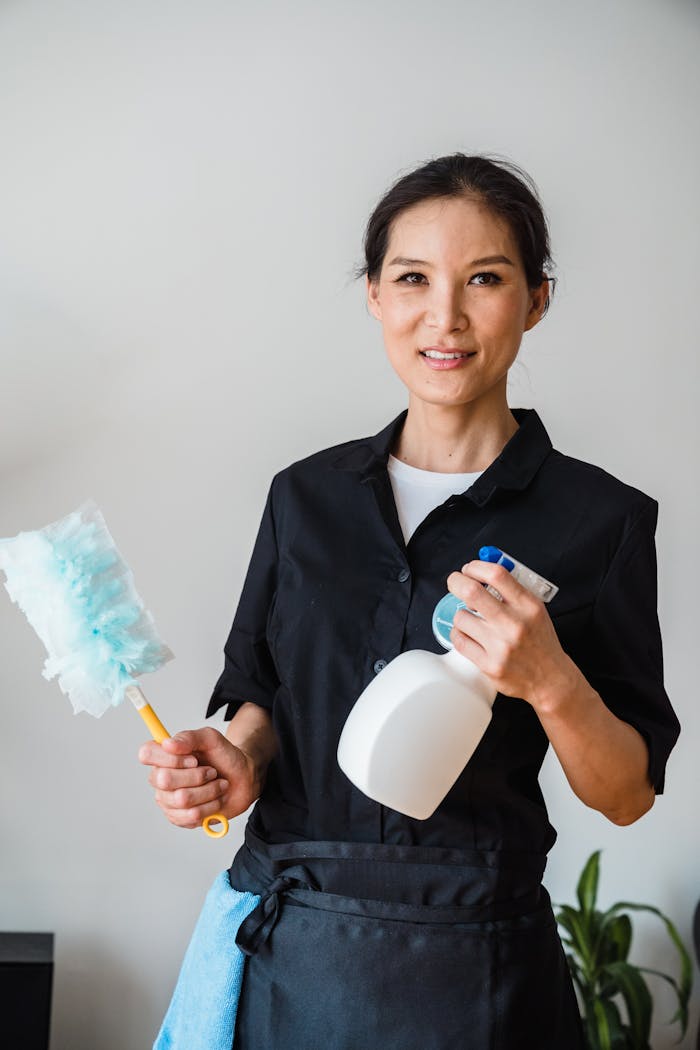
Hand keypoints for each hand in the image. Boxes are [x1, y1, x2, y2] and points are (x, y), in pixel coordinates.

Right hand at [138, 727, 260, 828]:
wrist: (242, 779)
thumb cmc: (224, 757)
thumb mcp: (211, 739)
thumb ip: (189, 737)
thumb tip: (168, 744)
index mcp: (164, 756)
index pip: (146, 753)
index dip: (170, 758)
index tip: (193, 759)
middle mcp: (160, 778)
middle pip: (164, 779)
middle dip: (196, 775)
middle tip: (211, 771)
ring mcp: (168, 800)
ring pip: (181, 799)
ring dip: (208, 790)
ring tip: (218, 784)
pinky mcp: (179, 818)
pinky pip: (191, 816)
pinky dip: (211, 806)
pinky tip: (216, 799)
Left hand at [446, 560, 577, 710]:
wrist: (551, 679)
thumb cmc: (540, 641)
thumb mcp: (535, 610)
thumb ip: (511, 589)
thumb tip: (481, 568)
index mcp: (528, 606)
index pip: (496, 574)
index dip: (476, 566)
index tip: (469, 569)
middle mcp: (515, 624)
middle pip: (472, 591)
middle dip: (456, 582)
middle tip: (455, 583)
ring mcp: (501, 646)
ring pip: (460, 617)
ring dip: (461, 615)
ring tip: (470, 619)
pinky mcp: (489, 665)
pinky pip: (459, 640)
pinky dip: (459, 634)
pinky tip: (468, 634)